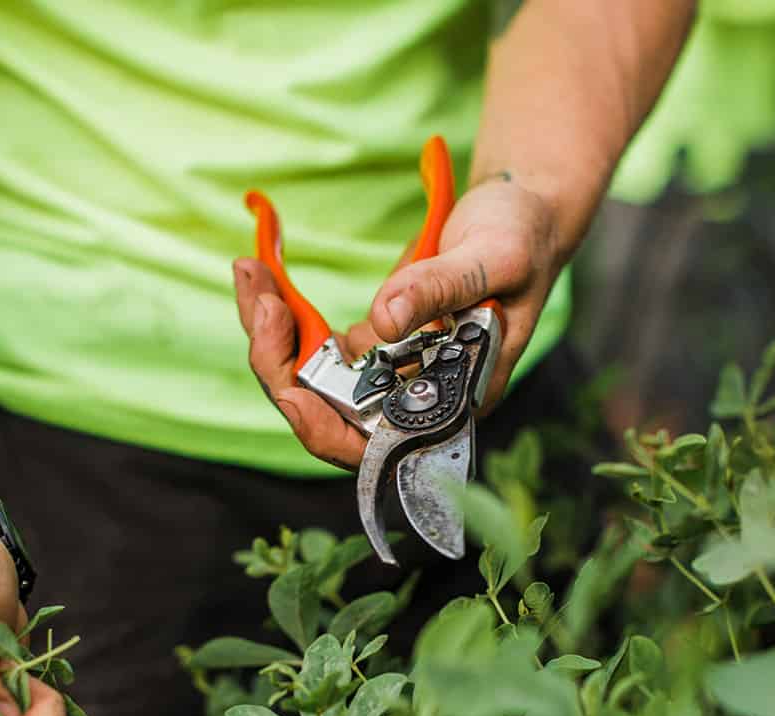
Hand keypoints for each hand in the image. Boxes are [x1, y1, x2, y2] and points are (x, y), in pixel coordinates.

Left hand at [235, 173, 566, 468]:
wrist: (522, 213)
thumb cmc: (523, 238)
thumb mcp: (493, 256)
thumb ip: (441, 287)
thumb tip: (383, 320)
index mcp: (454, 399)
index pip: (376, 443)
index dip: (326, 429)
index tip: (290, 390)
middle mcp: (416, 399)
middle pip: (326, 413)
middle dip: (279, 362)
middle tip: (261, 298)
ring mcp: (390, 374)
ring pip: (309, 380)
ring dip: (270, 332)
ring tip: (250, 270)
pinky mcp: (373, 345)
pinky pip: (312, 345)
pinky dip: (283, 312)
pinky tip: (262, 270)